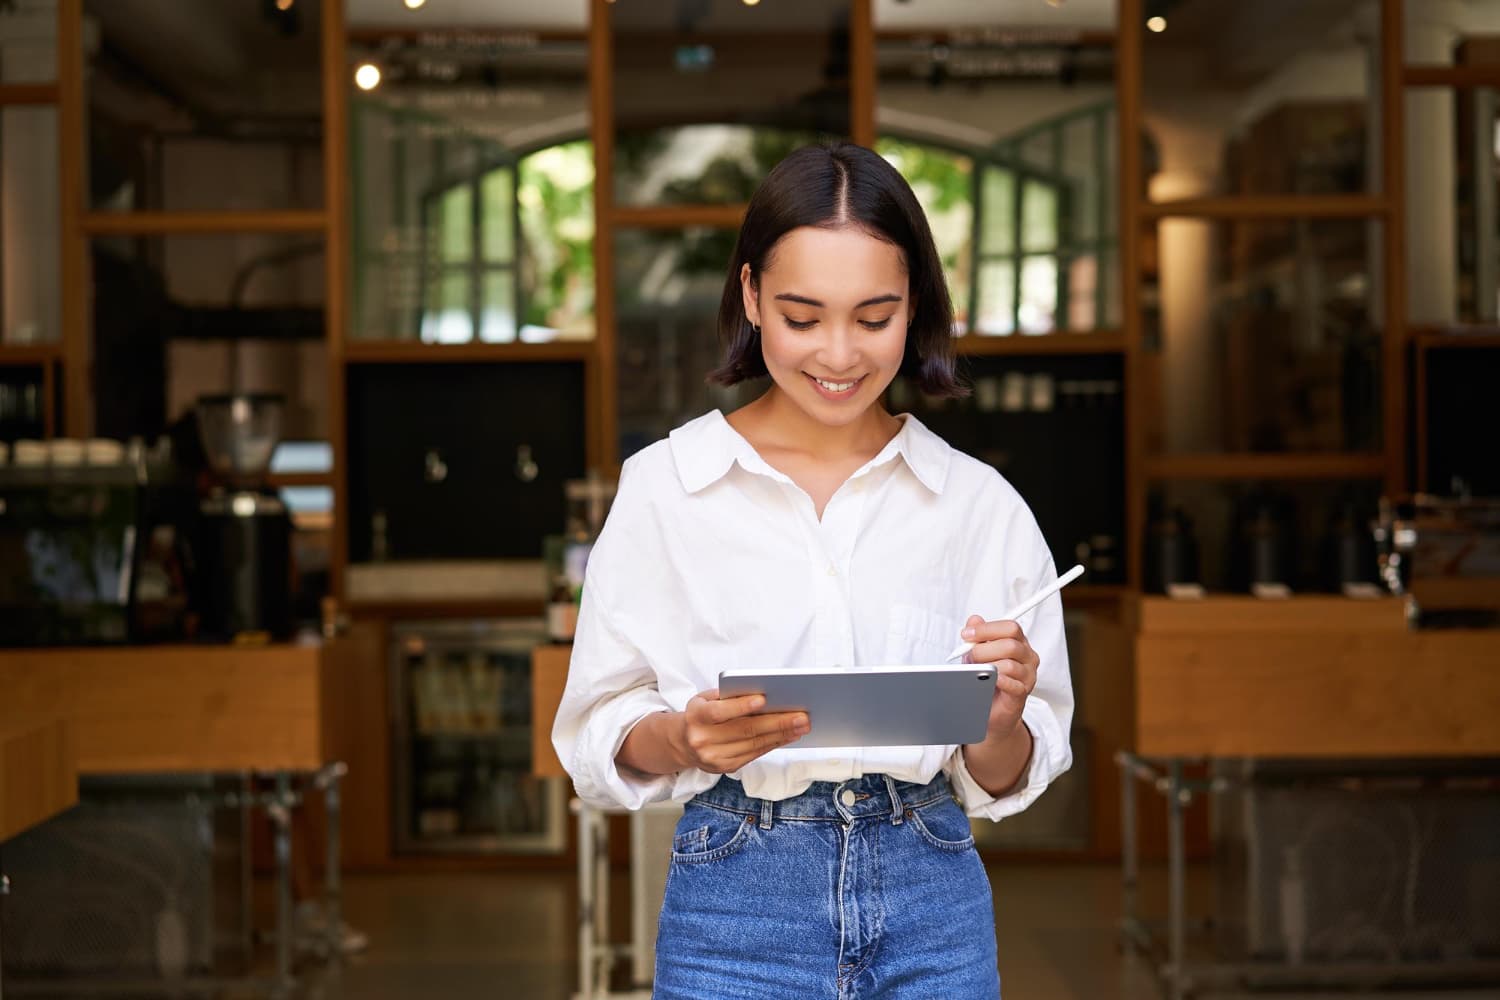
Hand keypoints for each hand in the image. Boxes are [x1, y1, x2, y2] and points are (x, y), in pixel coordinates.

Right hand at [670, 689, 809, 773]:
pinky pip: (754, 754)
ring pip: (754, 745)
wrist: (683, 742)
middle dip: (776, 723)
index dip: (741, 706)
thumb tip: (764, 696)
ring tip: (802, 726)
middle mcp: (703, 740)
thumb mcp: (705, 699)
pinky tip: (789, 736)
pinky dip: (774, 744)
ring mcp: (714, 757)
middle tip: (801, 716)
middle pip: (744, 730)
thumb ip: (728, 696)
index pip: (719, 712)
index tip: (763, 699)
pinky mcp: (725, 767)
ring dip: (782, 735)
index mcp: (696, 717)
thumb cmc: (701, 713)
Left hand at [962, 615, 1039, 739]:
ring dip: (988, 666)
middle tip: (970, 656)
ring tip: (976, 671)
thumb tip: (974, 620)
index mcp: (1019, 643)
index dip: (987, 629)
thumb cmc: (986, 679)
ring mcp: (1028, 676)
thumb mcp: (977, 655)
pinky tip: (989, 680)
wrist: (991, 710)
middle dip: (984, 649)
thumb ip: (977, 637)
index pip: (1010, 628)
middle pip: (1011, 645)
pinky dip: (999, 681)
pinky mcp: (1022, 694)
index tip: (966, 634)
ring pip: (1010, 664)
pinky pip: (1013, 684)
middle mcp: (1027, 657)